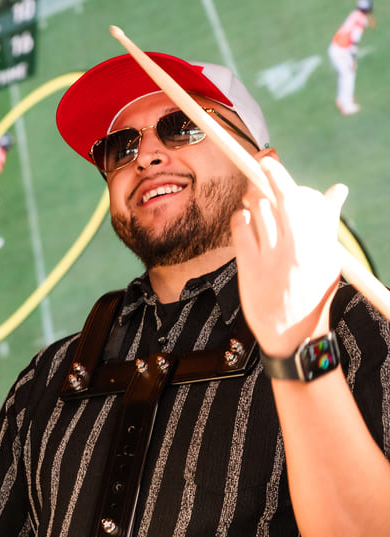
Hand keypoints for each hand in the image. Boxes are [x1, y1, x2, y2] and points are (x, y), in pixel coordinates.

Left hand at [231, 156, 347, 355]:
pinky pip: (239, 231)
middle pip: (271, 201)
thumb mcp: (328, 259)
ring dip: (252, 201)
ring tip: (254, 202)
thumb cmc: (313, 293)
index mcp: (315, 243)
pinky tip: (245, 221)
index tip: (267, 162)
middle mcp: (292, 249)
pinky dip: (240, 219)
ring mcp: (269, 259)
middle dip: (260, 182)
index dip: (276, 176)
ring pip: (255, 213)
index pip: (294, 199)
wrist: (293, 334)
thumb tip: (337, 189)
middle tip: (258, 175)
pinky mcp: (249, 269)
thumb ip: (328, 222)